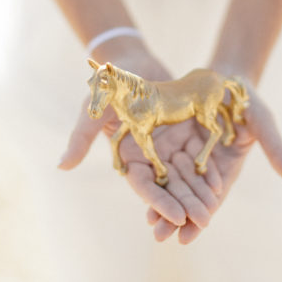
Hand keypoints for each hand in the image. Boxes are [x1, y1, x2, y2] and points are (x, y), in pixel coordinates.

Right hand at [57, 41, 221, 229]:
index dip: (159, 202)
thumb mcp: (95, 109)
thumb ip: (82, 137)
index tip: (178, 218)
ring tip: (214, 209)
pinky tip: (220, 183)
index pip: (143, 185)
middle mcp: (146, 155)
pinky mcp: (179, 134)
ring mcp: (164, 145)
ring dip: (196, 193)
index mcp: (126, 156)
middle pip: (166, 186)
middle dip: (183, 204)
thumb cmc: (109, 85)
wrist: (132, 60)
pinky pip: (193, 155)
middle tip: (203, 221)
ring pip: (182, 175)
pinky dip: (204, 169)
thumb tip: (61, 166)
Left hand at [146, 76, 281, 243]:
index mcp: (226, 166)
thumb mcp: (262, 122)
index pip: (212, 198)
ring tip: (149, 224)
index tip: (187, 238)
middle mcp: (204, 162)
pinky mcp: (172, 136)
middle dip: (175, 216)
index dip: (200, 216)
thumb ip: (276, 149)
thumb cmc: (247, 99)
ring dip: (160, 201)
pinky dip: (153, 174)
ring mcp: (186, 149)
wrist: (226, 74)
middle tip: (160, 237)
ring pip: (171, 180)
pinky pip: (160, 158)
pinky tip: (140, 190)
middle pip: (188, 193)